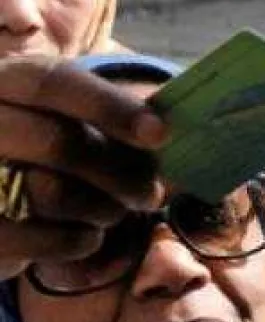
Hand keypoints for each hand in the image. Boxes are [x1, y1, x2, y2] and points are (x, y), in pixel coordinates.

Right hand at [0, 56, 167, 278]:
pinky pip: (37, 239)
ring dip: (102, 209)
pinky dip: (78, 241)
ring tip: (114, 212)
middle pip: (59, 143)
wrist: (0, 196)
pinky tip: (87, 235)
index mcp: (9, 80)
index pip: (54, 83)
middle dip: (120, 174)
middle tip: (152, 194)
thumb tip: (188, 127)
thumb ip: (119, 122)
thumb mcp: (75, 120)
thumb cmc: (52, 147)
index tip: (161, 133)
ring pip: (49, 193)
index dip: (111, 107)